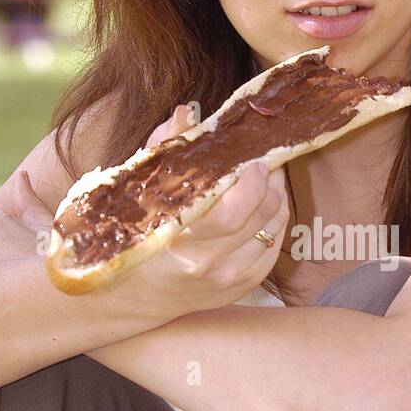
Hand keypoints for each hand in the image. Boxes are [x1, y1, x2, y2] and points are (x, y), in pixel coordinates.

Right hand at [108, 104, 289, 319]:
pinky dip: (274, 221)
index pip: (233, 213)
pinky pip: (274, 246)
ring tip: (266, 178)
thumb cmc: (135, 235)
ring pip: (274, 228)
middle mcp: (209, 266)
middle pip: (261, 215)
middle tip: (265, 160)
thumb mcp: (139, 192)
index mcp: (180, 242)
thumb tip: (187, 113)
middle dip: (270, 182)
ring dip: (276, 198)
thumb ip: (164, 150)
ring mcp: (229, 279)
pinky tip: (263, 205)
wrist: (134, 296)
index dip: (253, 182)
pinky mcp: (244, 286)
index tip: (254, 159)